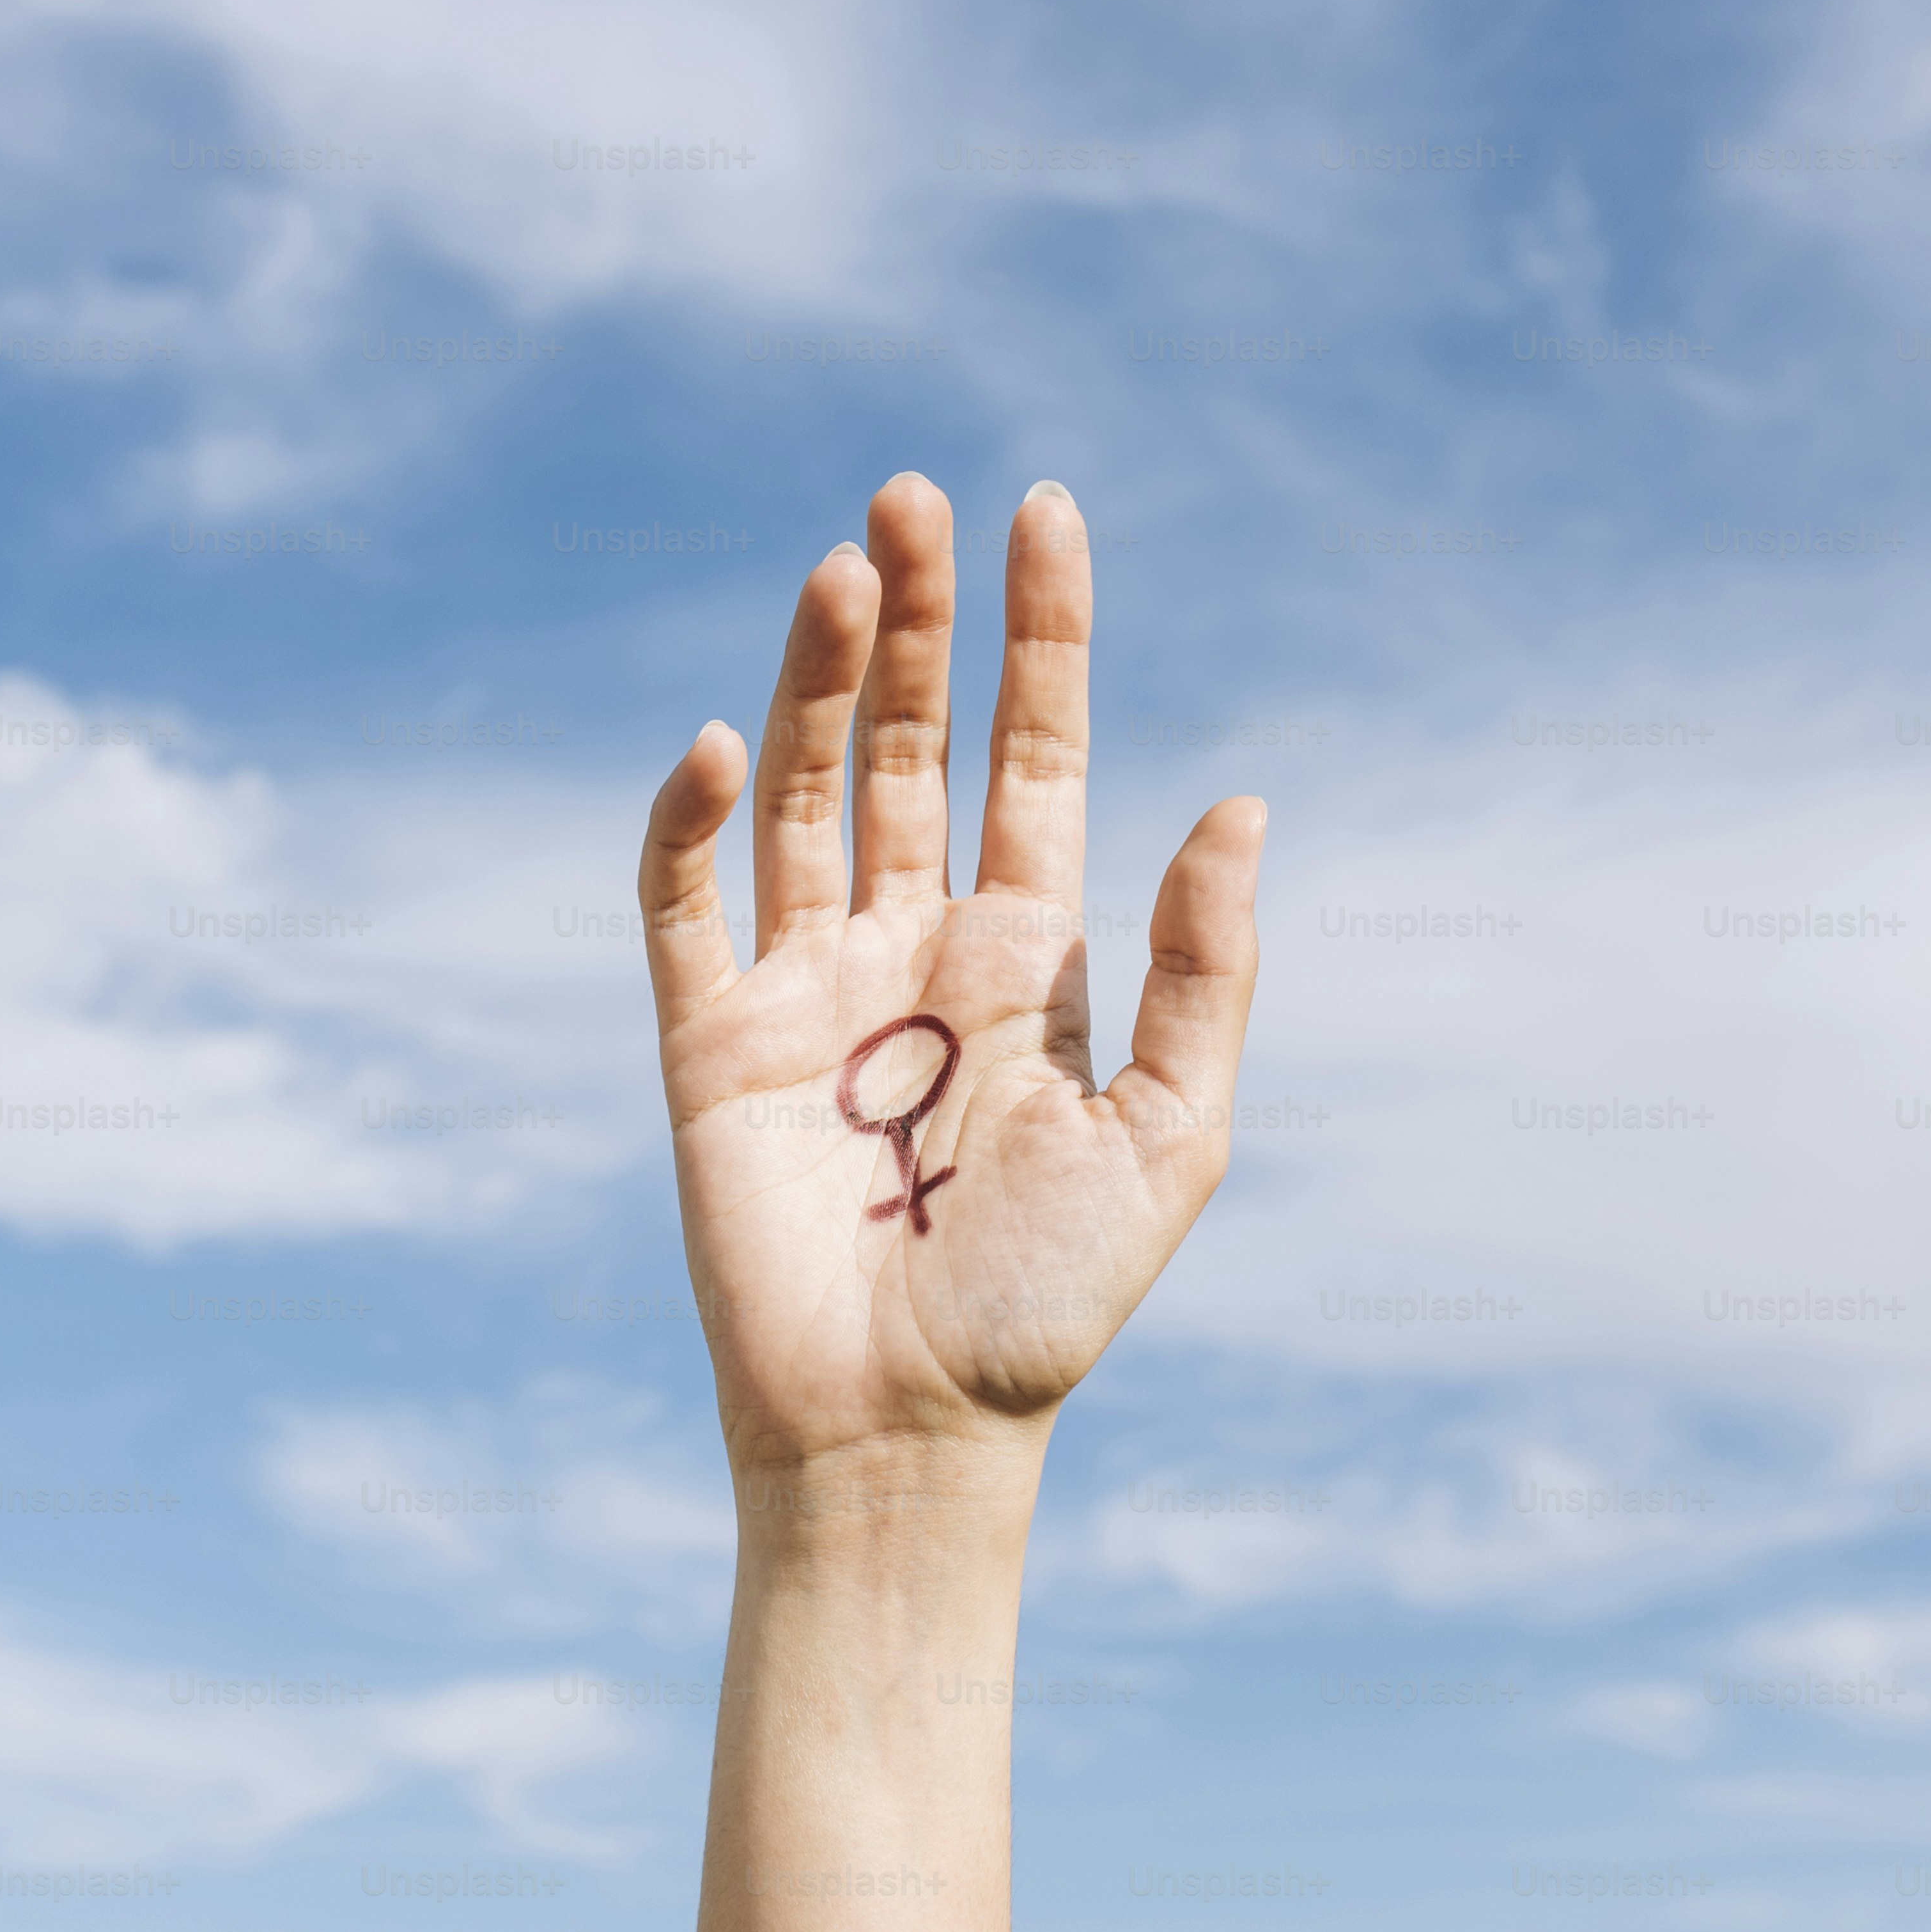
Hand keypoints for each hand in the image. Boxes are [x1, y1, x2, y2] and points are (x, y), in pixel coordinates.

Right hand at [634, 473, 1266, 1493]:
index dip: (1041, 637)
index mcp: (1029, 955)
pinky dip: (693, 821)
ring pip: (809, 790)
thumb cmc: (1048, 1306)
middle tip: (910, 496)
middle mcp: (915, 945)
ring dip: (821, 679)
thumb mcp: (1171, 1134)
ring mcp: (806, 986)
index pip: (1033, 754)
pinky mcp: (708, 1043)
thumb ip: (1202, 970)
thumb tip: (1243, 802)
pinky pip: (687, 905)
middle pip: (913, 742)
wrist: (909, 1435)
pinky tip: (726, 745)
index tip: (1044, 512)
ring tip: (845, 569)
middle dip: (917, 620)